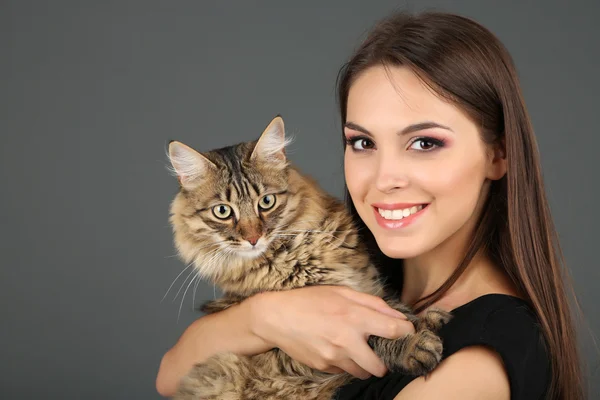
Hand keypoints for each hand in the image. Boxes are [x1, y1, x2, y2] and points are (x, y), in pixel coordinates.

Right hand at [247, 286, 414, 378]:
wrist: (277, 317)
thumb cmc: (310, 300)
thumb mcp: (342, 292)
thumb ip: (373, 303)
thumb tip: (398, 315)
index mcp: (354, 316)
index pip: (394, 330)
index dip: (406, 332)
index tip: (408, 332)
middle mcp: (346, 340)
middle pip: (381, 365)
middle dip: (385, 360)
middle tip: (381, 349)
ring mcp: (334, 356)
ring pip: (364, 372)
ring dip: (367, 364)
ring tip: (359, 350)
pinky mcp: (324, 366)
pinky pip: (345, 371)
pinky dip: (348, 363)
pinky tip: (339, 349)